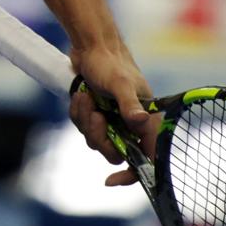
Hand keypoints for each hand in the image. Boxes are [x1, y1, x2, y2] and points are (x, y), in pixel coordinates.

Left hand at [68, 44, 161, 186]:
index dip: (132, 174)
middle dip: (99, 137)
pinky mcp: (97, 114)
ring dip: (86, 121)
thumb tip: (140, 123)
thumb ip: (130, 105)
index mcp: (146, 120)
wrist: (90, 46)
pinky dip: (79, 113)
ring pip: (96, 140)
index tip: (112, 180)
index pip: (147, 157)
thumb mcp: (120, 83)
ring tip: (86, 98)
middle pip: (114, 152)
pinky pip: (84, 128)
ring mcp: (113, 120)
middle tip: (95, 116)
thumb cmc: (110, 62)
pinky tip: (81, 96)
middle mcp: (131, 123)